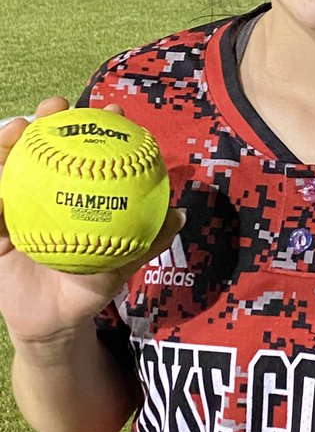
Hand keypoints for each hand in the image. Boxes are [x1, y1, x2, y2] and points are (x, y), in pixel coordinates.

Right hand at [0, 96, 184, 348]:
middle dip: (47, 118)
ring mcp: (13, 206)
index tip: (113, 110)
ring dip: (7, 142)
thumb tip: (179, 215)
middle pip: (43, 146)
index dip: (99, 126)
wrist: (51, 323)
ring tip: (16, 130)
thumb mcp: (118, 266)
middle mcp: (43, 192)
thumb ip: (146, 242)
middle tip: (55, 107)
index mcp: (75, 194)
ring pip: (7, 165)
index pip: (87, 151)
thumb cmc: (87, 289)